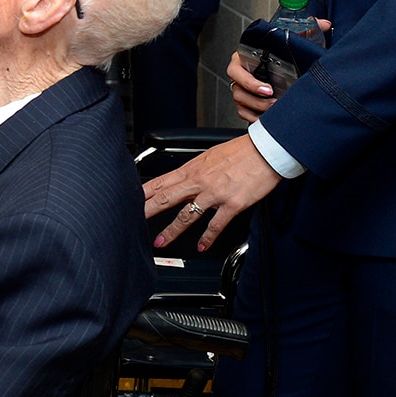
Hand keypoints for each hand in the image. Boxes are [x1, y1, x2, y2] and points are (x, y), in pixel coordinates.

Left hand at [143, 133, 282, 249]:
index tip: (130, 200)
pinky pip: (215, 225)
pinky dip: (207, 238)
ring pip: (186, 215)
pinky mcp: (232, 204)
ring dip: (171, 231)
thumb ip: (195, 170)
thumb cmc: (241, 151)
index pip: (161, 181)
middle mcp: (200, 181)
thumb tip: (184, 178)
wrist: (266, 150)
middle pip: (166, 197)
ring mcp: (214, 194)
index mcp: (193, 169)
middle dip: (147, 210)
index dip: (143, 192)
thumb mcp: (210, 156)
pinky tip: (202, 247)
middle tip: (132, 221)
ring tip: (160, 242)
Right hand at [227, 18, 329, 121]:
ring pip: (241, 103)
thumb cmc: (279, 52)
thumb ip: (306, 30)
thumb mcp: (290, 39)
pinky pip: (243, 113)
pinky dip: (254, 117)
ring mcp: (240, 88)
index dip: (249, 81)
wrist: (279, 63)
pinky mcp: (244, 102)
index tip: (268, 89)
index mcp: (243, 57)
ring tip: (275, 111)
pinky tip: (267, 118)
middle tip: (273, 101)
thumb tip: (324, 24)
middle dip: (256, 99)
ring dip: (258, 109)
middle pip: (238, 90)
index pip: (236, 69)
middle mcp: (240, 73)